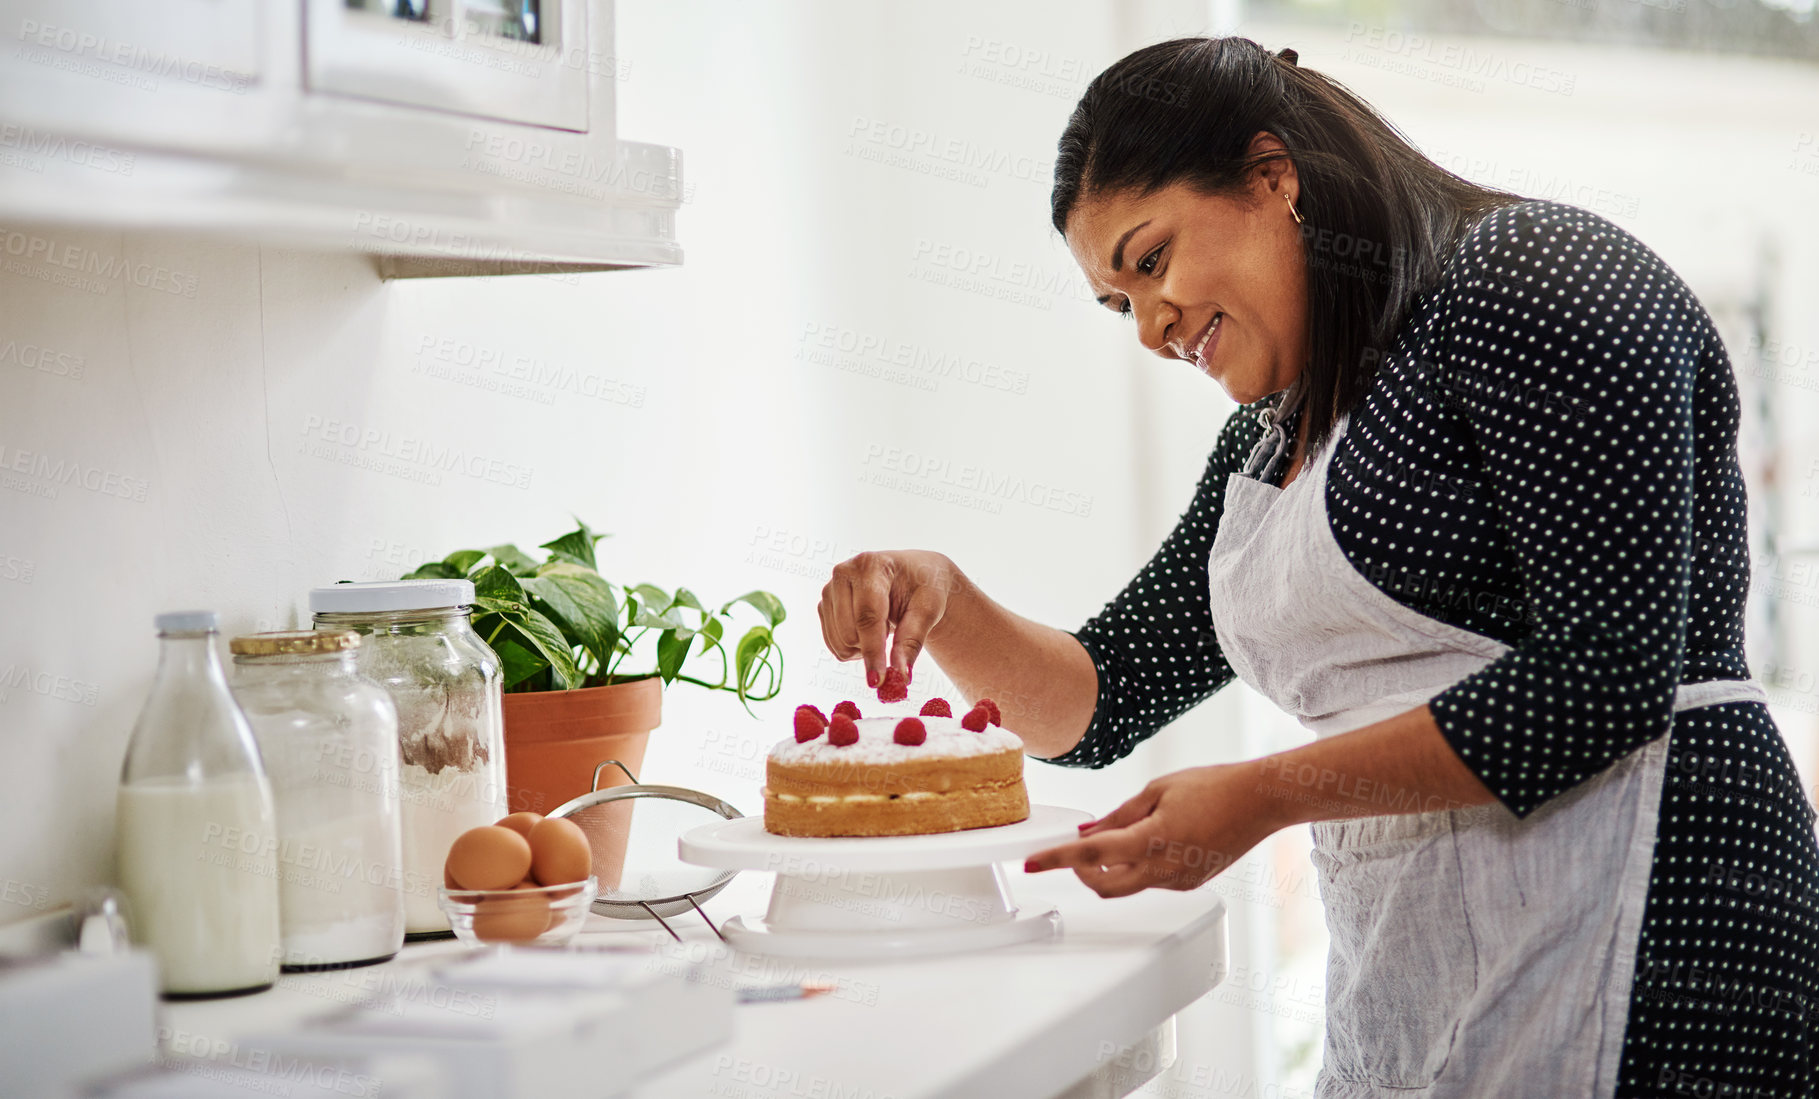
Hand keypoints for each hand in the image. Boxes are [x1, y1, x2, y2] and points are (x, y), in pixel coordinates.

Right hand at [818, 550, 963, 686]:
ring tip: (883, 629)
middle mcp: (843, 573)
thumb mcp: (928, 610)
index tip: (878, 681)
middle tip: (893, 636)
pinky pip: (834, 644)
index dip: (872, 651)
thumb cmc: (923, 588)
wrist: (912, 575)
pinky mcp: (824, 605)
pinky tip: (868, 631)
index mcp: (870, 565)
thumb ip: (912, 642)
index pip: (867, 616)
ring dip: (863, 649)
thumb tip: (901, 677)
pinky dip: (853, 648)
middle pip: (849, 633)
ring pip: (839, 642)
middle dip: (872, 648)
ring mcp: (829, 589)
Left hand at [1024, 765, 1281, 897]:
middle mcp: (1164, 870)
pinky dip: (1137, 866)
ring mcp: (1178, 881)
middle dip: (1081, 871)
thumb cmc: (1215, 787)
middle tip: (1073, 851)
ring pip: (1127, 884)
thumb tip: (1088, 830)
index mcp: (1151, 840)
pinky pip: (1151, 881)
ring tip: (1122, 832)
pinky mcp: (1189, 884)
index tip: (1032, 863)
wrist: (1260, 801)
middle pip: (1103, 885)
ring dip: (1111, 867)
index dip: (1056, 859)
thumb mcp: (1156, 791)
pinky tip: (1150, 840)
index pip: (1090, 854)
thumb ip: (1118, 815)